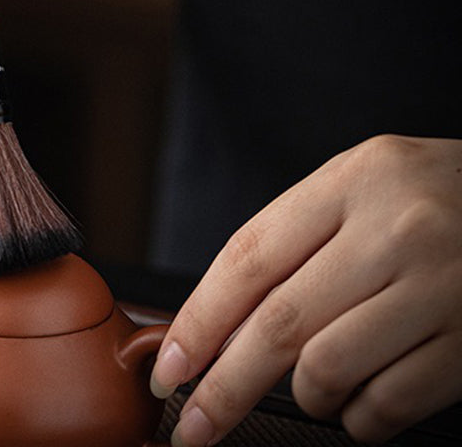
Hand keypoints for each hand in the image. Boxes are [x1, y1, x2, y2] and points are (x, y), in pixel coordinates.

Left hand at [151, 134, 461, 444]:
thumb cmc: (434, 198)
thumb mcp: (364, 185)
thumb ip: (300, 238)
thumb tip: (219, 323)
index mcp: (353, 181)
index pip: (250, 257)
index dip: (199, 320)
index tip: (169, 367)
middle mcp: (395, 230)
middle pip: (280, 324)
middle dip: (224, 385)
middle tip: (193, 423)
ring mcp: (442, 289)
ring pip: (329, 370)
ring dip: (306, 396)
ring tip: (313, 387)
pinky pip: (389, 404)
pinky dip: (361, 418)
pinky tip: (363, 402)